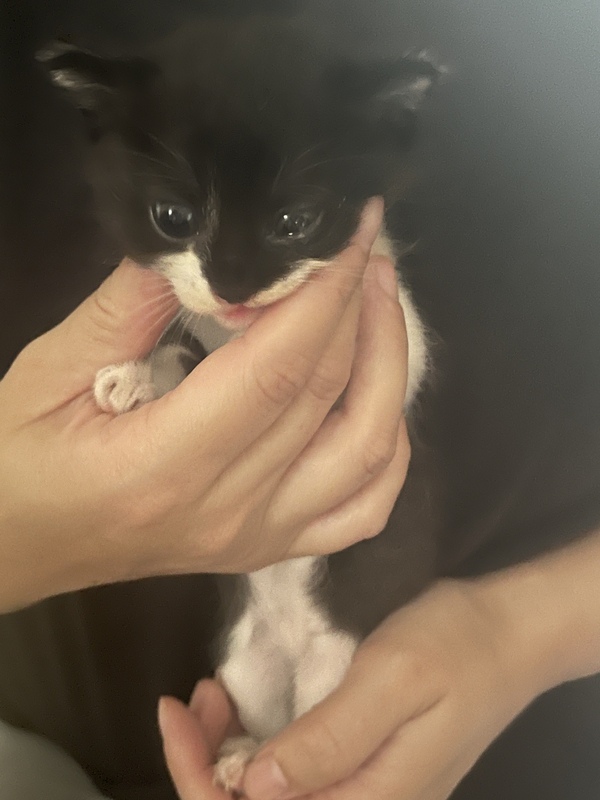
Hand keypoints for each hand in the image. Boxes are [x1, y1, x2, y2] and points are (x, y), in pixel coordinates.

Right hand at [0, 198, 411, 610]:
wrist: (10, 547)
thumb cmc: (13, 462)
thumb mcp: (52, 369)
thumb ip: (134, 304)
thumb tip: (213, 247)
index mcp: (164, 467)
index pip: (277, 367)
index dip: (325, 291)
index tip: (351, 230)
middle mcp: (227, 513)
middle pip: (326, 396)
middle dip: (358, 308)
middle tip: (364, 246)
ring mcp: (257, 538)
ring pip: (365, 453)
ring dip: (387, 369)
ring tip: (379, 301)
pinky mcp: (267, 548)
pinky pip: (361, 510)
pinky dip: (388, 450)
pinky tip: (380, 399)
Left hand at [158, 579, 546, 799]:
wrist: (508, 633)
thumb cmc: (456, 645)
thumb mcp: (393, 680)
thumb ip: (330, 740)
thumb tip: (254, 788)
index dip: (199, 779)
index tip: (175, 717)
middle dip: (205, 764)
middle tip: (192, 699)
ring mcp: (363, 789)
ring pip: (269, 795)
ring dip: (225, 753)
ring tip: (214, 694)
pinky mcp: (361, 764)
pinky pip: (291, 771)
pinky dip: (253, 742)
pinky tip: (241, 706)